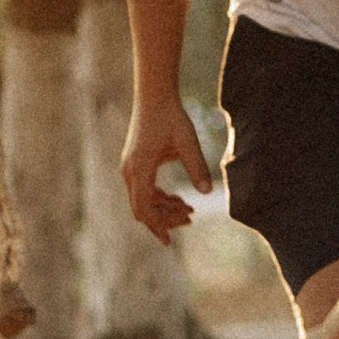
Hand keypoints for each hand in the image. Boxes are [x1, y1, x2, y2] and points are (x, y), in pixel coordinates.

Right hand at [122, 87, 209, 242]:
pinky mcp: (134, 163)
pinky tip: (178, 198)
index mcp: (140, 169)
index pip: (145, 209)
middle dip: (164, 219)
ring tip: (189, 210)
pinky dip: (159, 198)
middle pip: (142, 209)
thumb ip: (197, 167)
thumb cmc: (171, 116)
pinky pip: (144, 190)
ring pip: (143, 200)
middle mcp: (130, 171)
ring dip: (164, 208)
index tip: (169, 242)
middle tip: (190, 219)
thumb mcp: (188, 141)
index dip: (157, 227)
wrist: (154, 96)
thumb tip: (207, 193)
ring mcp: (130, 167)